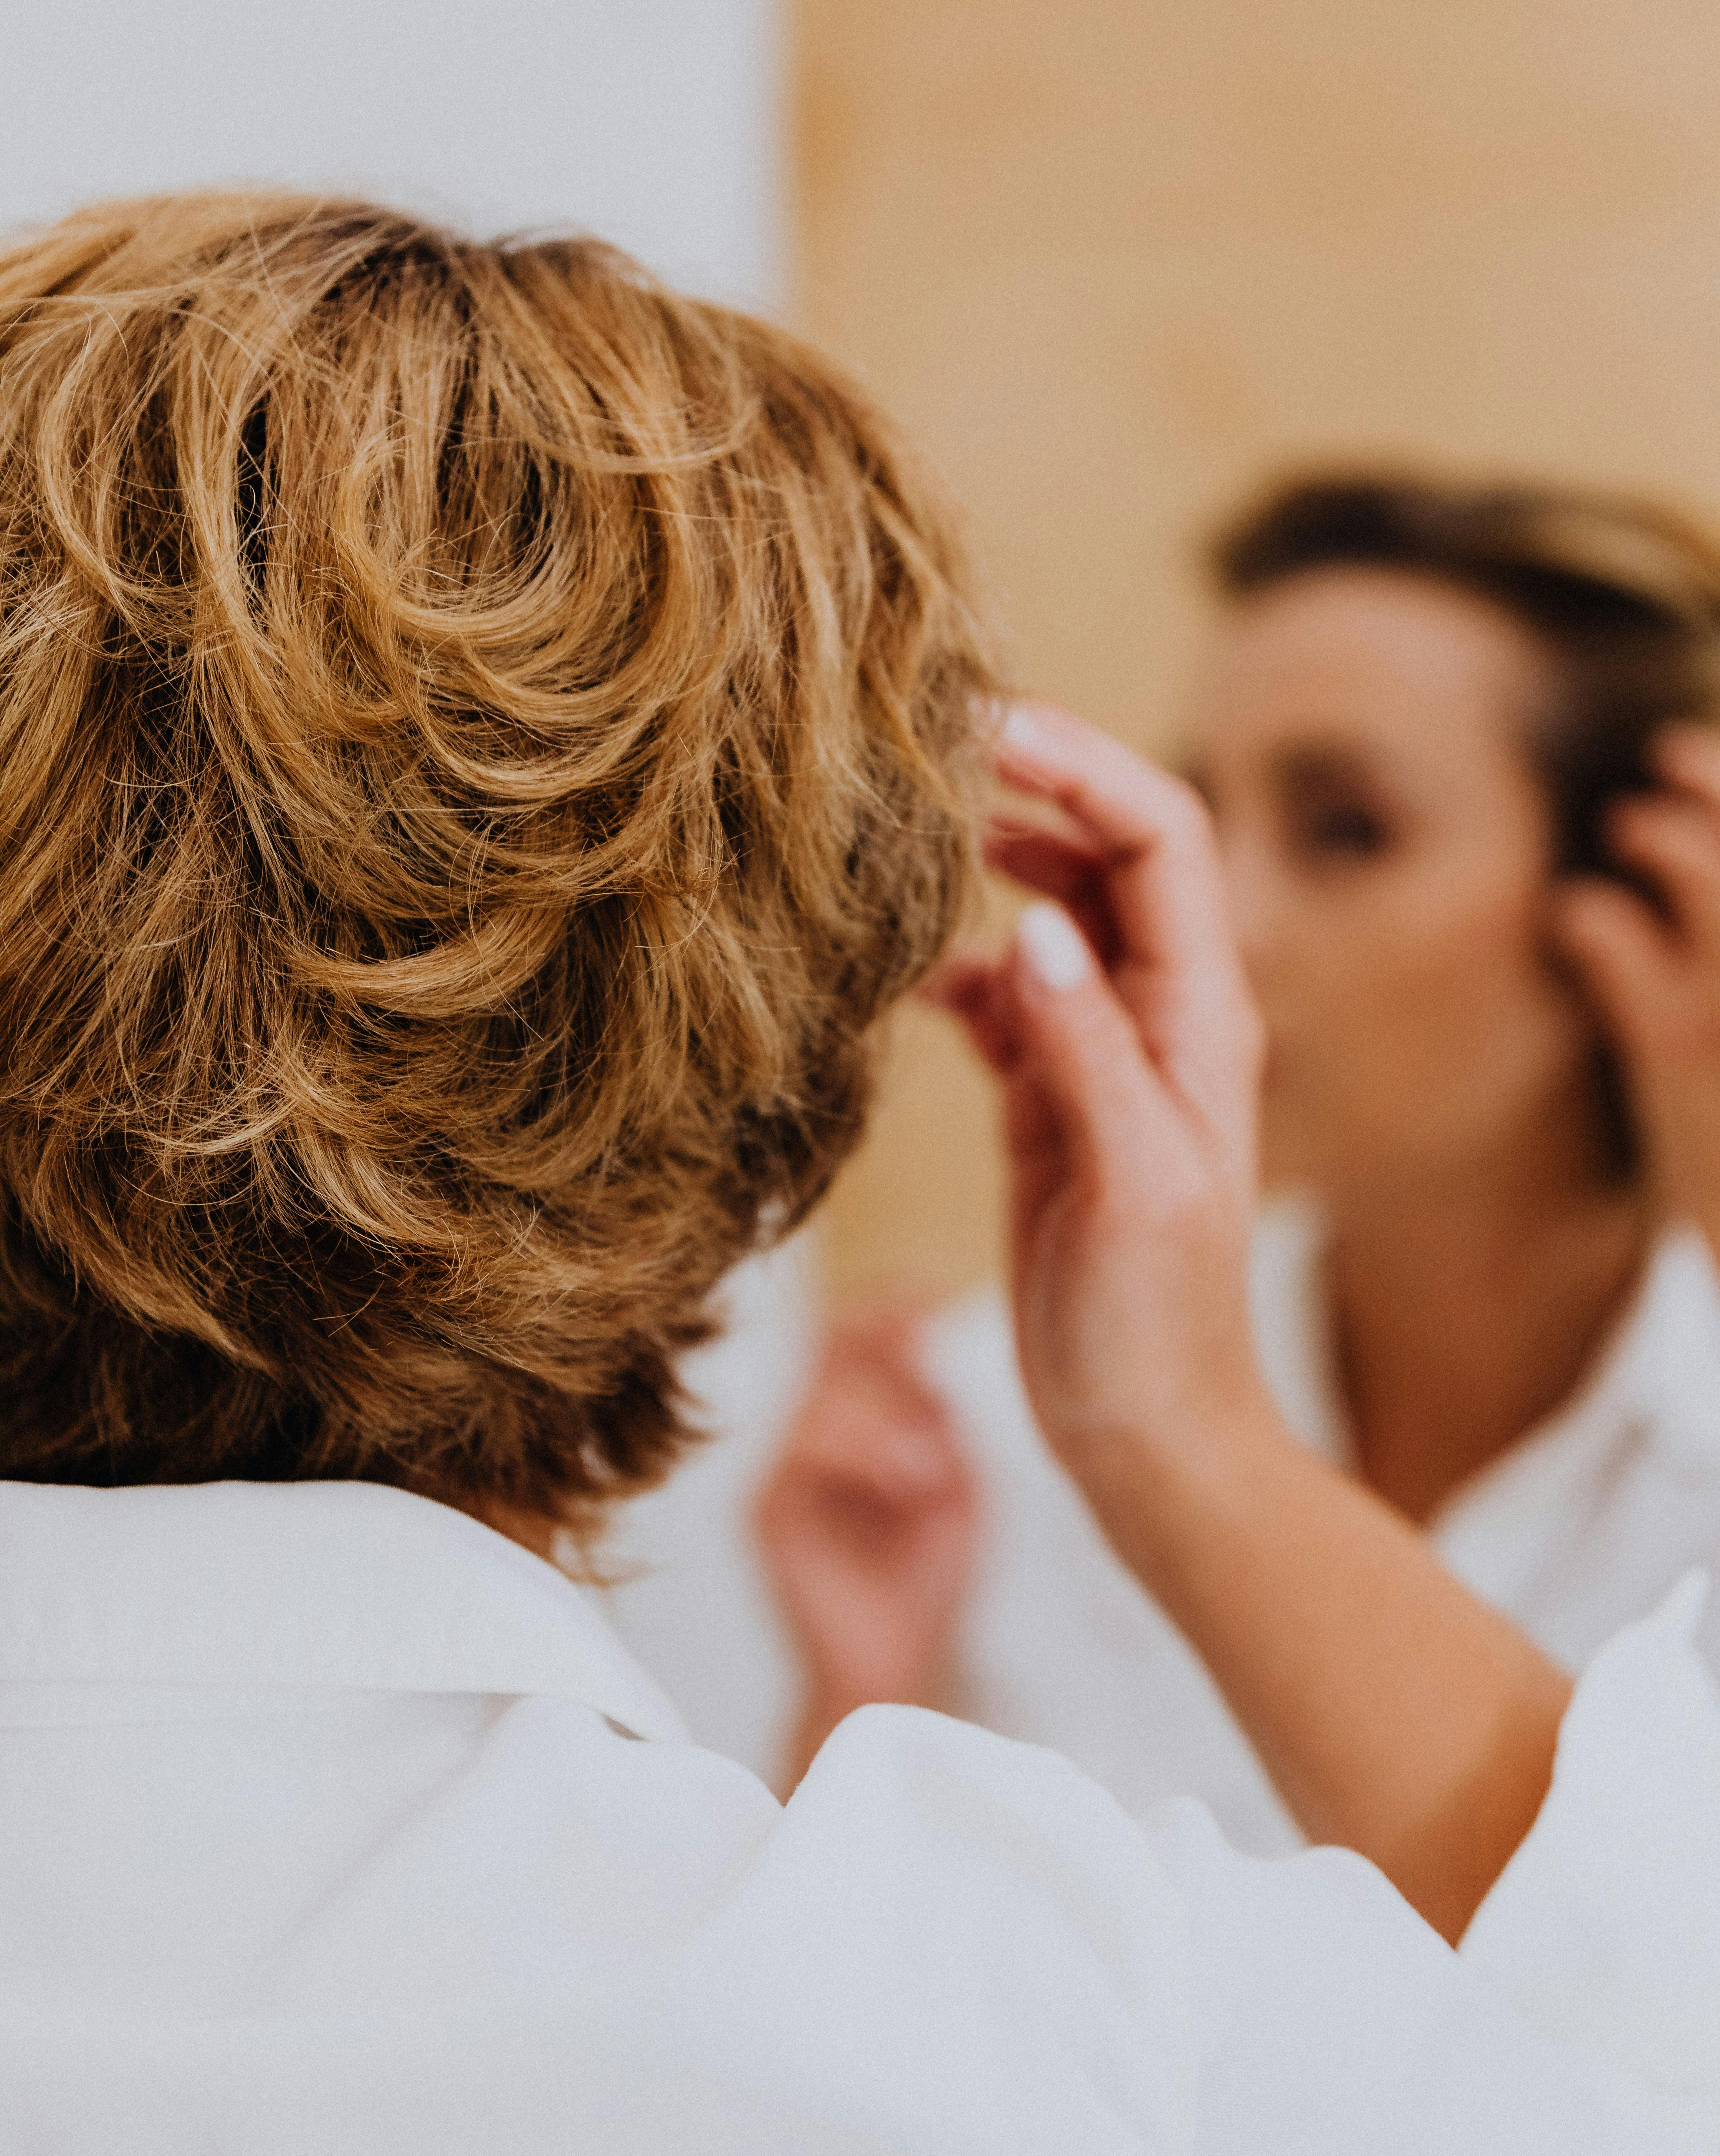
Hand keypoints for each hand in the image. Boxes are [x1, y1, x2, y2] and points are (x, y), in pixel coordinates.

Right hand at [753, 1308, 979, 1786]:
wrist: (897, 1665)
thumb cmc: (926, 1575)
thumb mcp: (958, 1481)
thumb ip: (941, 1414)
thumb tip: (930, 1341)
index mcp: (850, 1417)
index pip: (849, 1334)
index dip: (886, 1306)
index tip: (931, 1297)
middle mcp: (806, 1432)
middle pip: (826, 1350)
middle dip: (886, 1360)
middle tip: (938, 1406)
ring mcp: (779, 1469)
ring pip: (813, 1397)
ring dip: (881, 1418)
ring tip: (930, 1466)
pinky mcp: (767, 1510)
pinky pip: (798, 1452)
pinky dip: (860, 1455)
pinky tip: (907, 1482)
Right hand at [926, 702, 1270, 1501]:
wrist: (1145, 1431)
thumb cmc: (1157, 1324)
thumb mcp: (1132, 1185)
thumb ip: (1089, 1054)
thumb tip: (1034, 928)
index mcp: (1200, 1020)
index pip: (1164, 843)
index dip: (1089, 768)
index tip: (997, 724)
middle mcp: (1162, 1018)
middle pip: (1114, 854)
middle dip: (1044, 783)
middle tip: (943, 739)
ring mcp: (1105, 1054)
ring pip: (1059, 913)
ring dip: (1003, 858)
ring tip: (920, 823)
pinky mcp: (1054, 1099)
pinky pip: (1011, 997)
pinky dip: (964, 966)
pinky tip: (910, 973)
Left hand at [1558, 725, 1719, 1259]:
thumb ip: (1716, 977)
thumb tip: (1689, 891)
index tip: (1708, 765)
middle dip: (1718, 782)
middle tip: (1666, 756)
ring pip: (1708, 874)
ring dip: (1658, 835)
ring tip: (1625, 829)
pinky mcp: (1679, 1045)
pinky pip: (1622, 947)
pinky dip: (1593, 919)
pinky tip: (1578, 921)